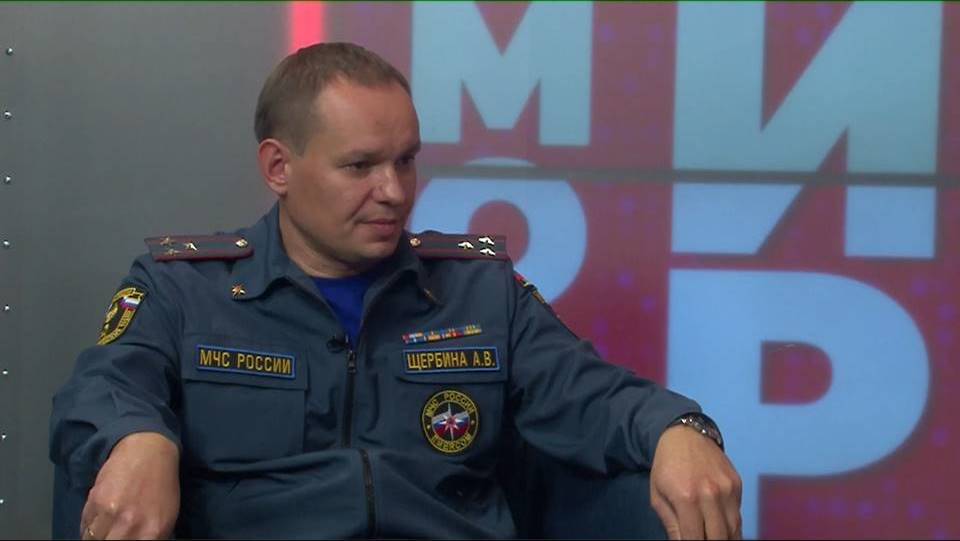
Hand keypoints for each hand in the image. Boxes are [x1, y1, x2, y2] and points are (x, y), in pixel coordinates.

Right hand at [80, 432, 179, 539]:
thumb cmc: (160, 485)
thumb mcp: (166, 517)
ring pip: (92, 540)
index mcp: (154, 532)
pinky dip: (88, 526)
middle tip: (110, 534)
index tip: (121, 540)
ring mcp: (112, 514)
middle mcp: (132, 526)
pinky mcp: (96, 501)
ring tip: (104, 528)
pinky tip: (98, 517)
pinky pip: (85, 526)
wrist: (148, 452)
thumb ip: (150, 537)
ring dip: (96, 537)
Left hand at [650, 424, 741, 539]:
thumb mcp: (658, 496)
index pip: (695, 538)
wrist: (685, 435)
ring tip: (713, 538)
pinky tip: (722, 528)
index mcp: (686, 498)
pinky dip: (731, 525)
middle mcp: (710, 494)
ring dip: (725, 539)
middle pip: (719, 537)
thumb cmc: (666, 466)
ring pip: (734, 529)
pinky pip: (738, 514)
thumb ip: (671, 524)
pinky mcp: (737, 484)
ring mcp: (727, 489)